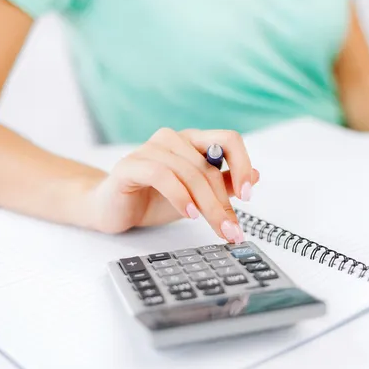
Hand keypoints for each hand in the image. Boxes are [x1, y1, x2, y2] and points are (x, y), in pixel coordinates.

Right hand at [84, 128, 258, 242]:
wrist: (112, 210)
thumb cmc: (154, 199)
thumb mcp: (197, 196)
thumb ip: (223, 185)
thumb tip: (256, 176)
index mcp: (192, 142)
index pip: (228, 139)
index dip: (243, 164)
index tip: (248, 195)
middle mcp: (173, 139)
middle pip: (209, 166)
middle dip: (224, 202)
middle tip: (232, 230)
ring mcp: (149, 149)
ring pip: (189, 172)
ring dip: (207, 204)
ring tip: (214, 227)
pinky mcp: (130, 165)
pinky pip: (161, 175)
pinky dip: (180, 195)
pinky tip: (188, 213)